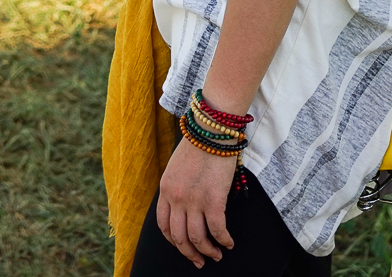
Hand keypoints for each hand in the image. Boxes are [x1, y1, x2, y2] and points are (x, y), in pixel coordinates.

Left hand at [155, 138, 239, 266]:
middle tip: (199, 261)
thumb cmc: (197, 146)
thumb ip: (176, 188)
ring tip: (216, 255)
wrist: (211, 131)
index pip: (163, 225)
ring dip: (208, 251)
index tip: (183, 247)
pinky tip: (229, 243)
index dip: (173, 241)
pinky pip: (217, 230)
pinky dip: (224, 240)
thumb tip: (183, 208)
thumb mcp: (176, 168)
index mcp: (165, 190)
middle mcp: (176, 199)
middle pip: (178, 237)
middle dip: (189, 253)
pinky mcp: (214, 200)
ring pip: (197, 238)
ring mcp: (194, 201)